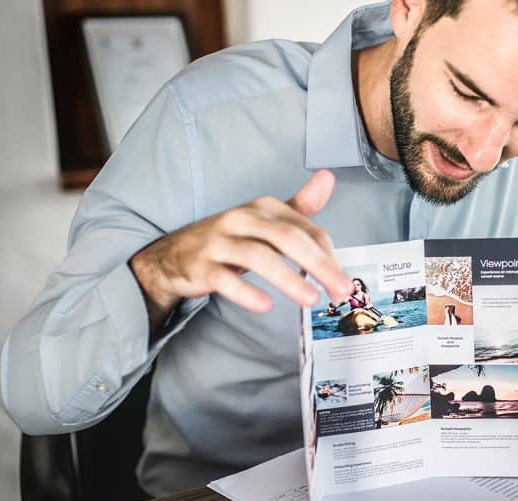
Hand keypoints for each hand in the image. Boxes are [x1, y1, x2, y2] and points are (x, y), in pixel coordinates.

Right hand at [130, 170, 352, 329]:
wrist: (173, 256)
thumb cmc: (230, 238)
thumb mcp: (265, 220)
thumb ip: (299, 205)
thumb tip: (328, 178)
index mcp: (263, 208)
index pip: (306, 229)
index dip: (329, 255)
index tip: (344, 281)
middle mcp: (241, 219)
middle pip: (286, 238)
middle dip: (319, 265)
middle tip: (341, 290)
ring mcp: (219, 242)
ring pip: (258, 257)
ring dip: (289, 279)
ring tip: (311, 299)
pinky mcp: (200, 267)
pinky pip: (224, 279)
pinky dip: (246, 292)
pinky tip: (265, 305)